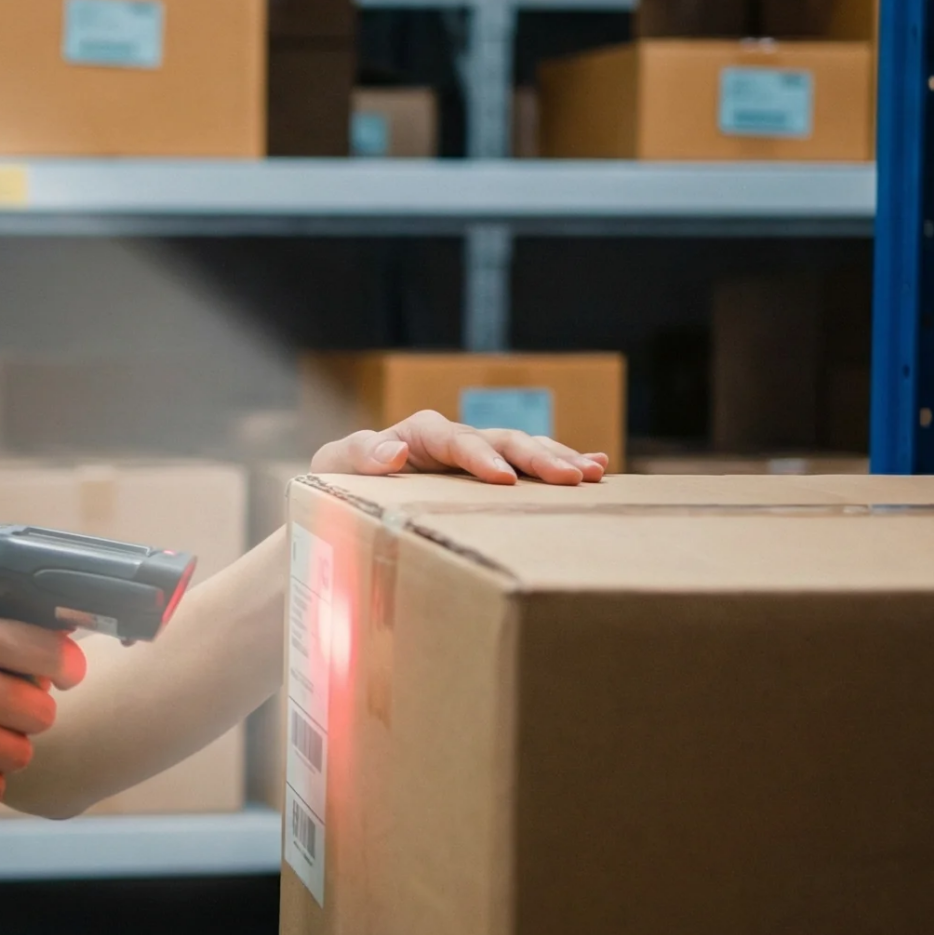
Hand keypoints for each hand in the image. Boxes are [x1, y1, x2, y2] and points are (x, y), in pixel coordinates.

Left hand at [311, 408, 607, 484]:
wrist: (346, 501)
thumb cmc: (339, 482)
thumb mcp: (335, 466)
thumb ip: (358, 455)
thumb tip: (394, 451)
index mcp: (417, 434)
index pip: (451, 437)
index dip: (477, 455)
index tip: (502, 478)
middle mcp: (454, 440)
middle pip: (499, 438)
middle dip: (534, 455)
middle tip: (568, 477)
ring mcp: (476, 456)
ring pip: (522, 449)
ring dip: (557, 458)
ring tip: (592, 472)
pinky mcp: (490, 476)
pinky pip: (529, 467)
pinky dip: (561, 462)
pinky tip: (598, 469)